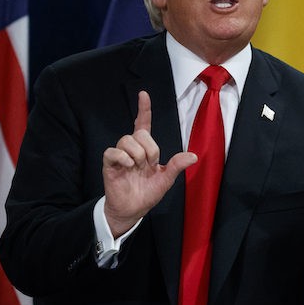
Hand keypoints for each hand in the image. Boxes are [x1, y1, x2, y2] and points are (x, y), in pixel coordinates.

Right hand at [102, 91, 196, 236]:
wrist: (133, 210)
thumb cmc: (147, 193)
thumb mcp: (166, 179)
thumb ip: (177, 165)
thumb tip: (194, 156)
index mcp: (145, 149)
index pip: (143, 123)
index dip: (144, 109)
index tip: (143, 94)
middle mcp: (132, 149)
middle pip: (139, 133)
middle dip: (149, 148)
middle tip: (150, 164)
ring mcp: (120, 156)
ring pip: (126, 140)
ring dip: (137, 153)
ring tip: (138, 167)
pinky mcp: (109, 165)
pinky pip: (112, 152)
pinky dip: (122, 157)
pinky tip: (129, 166)